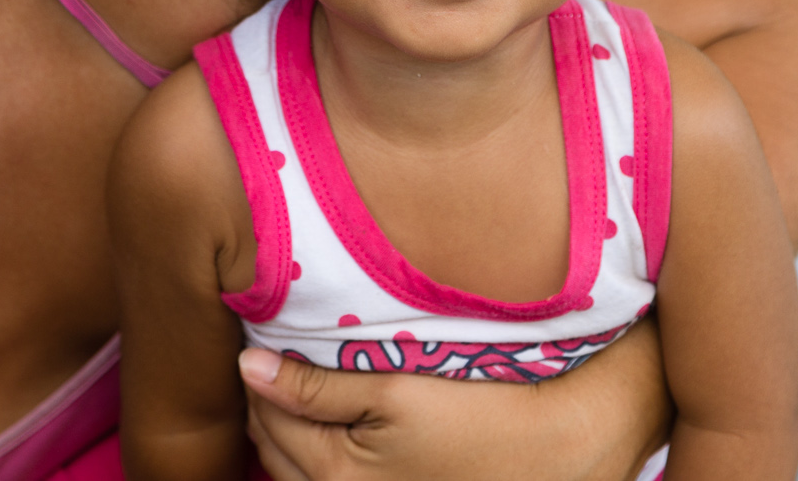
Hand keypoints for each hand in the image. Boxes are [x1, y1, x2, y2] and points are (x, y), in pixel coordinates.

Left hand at [240, 323, 669, 480]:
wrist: (551, 446)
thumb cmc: (477, 415)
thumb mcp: (392, 390)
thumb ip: (314, 385)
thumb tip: (246, 367)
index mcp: (333, 473)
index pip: (265, 416)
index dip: (259, 371)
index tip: (263, 332)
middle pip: (273, 446)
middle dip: (265, 401)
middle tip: (275, 351)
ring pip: (296, 467)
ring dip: (289, 425)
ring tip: (299, 379)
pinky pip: (327, 477)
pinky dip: (316, 446)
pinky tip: (333, 416)